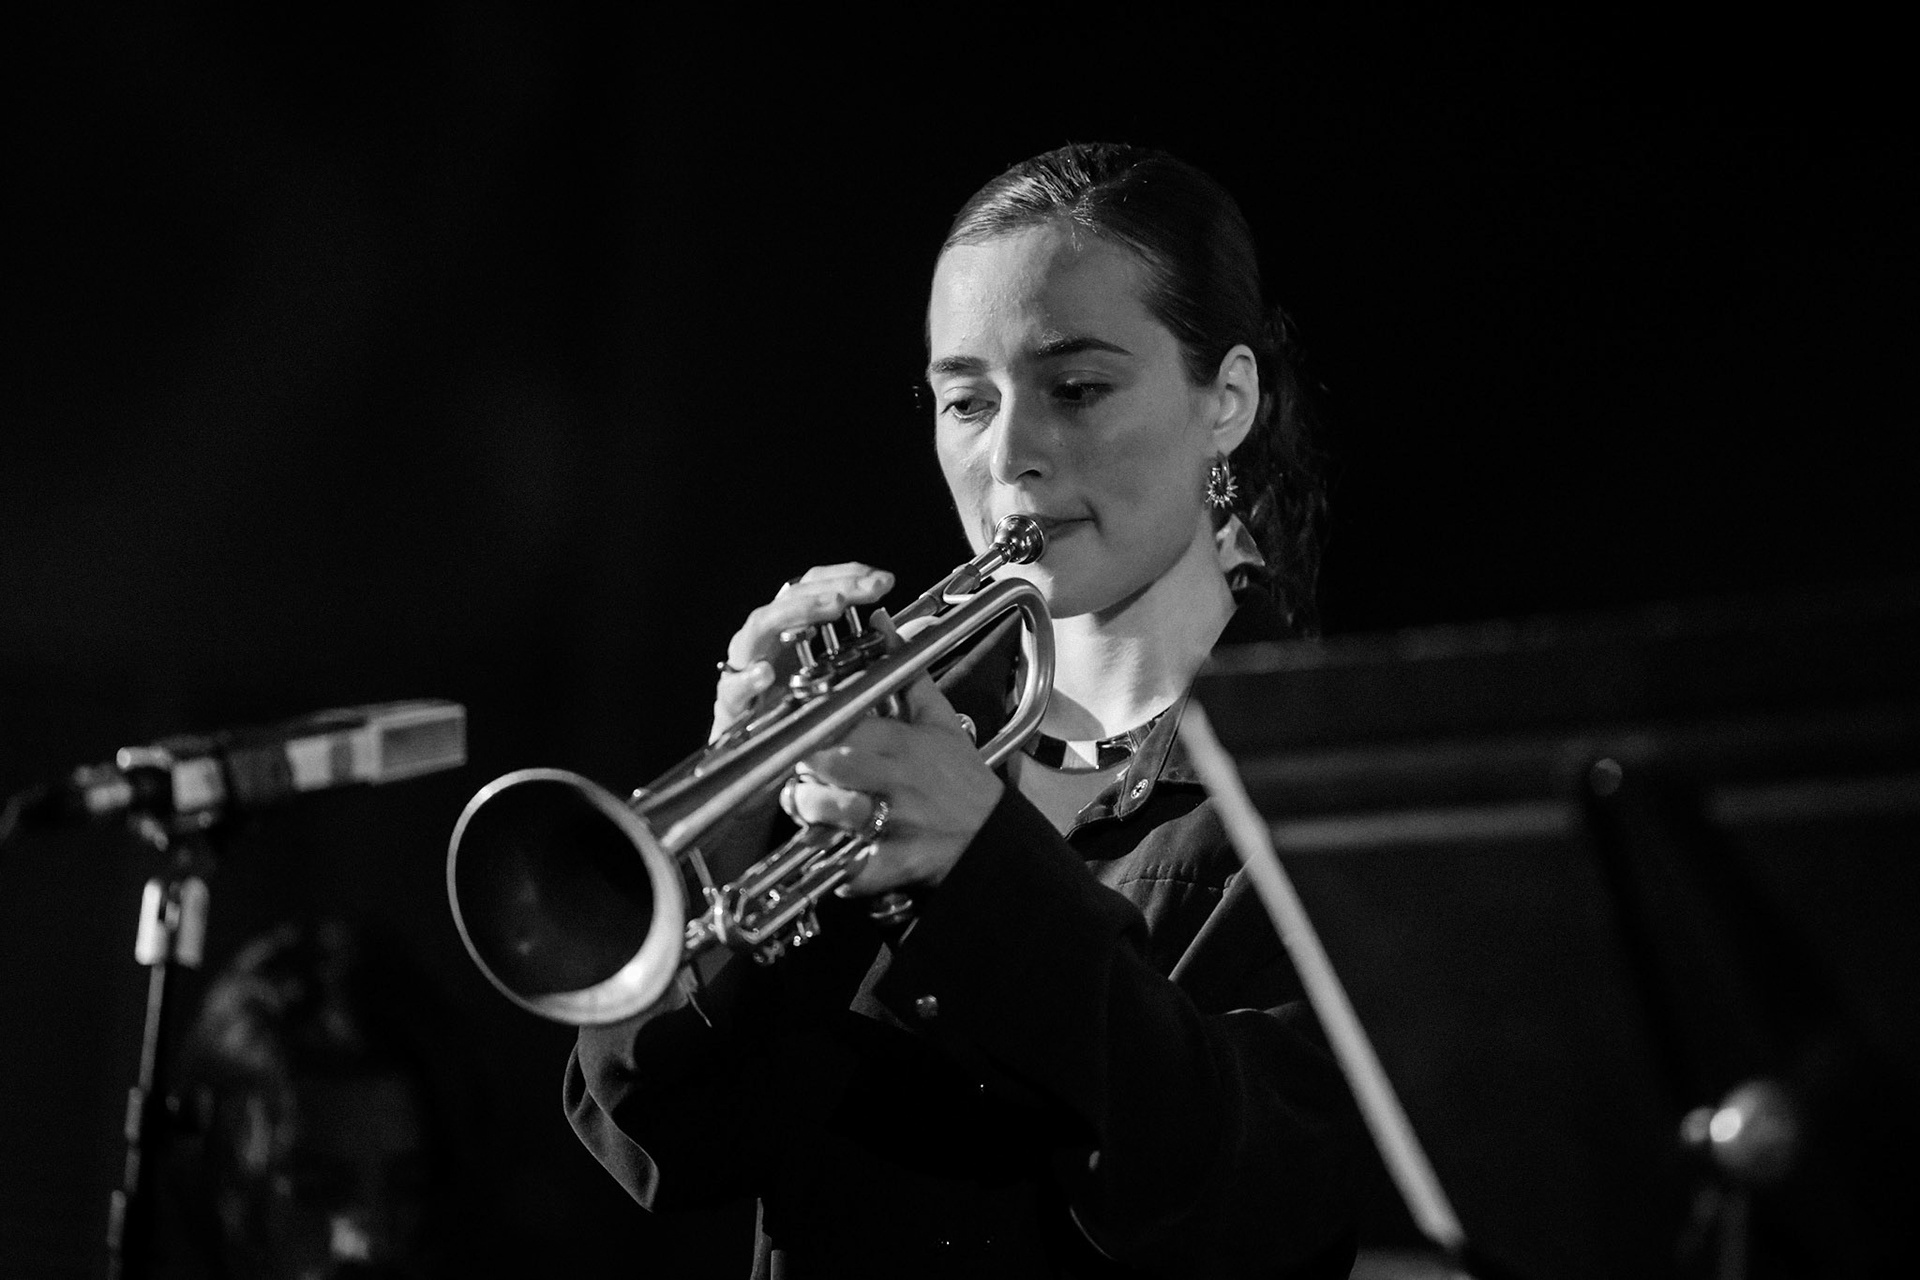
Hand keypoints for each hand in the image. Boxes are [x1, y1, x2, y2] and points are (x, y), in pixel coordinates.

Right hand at [711, 562, 895, 741]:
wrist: (759, 765)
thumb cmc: (796, 719)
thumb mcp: (837, 682)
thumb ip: (861, 653)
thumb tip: (895, 622)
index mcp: (792, 631)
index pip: (815, 587)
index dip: (846, 577)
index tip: (882, 581)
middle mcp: (768, 641)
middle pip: (791, 597)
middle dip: (831, 588)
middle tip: (866, 589)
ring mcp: (745, 667)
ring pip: (759, 627)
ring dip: (795, 613)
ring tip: (831, 607)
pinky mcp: (731, 704)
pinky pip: (733, 687)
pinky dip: (748, 679)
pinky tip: (766, 674)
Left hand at [788, 664, 1003, 894]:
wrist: (999, 836)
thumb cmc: (964, 780)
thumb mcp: (941, 722)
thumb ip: (908, 676)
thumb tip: (883, 625)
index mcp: (903, 742)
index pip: (842, 723)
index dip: (811, 729)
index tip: (800, 734)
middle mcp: (898, 778)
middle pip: (827, 764)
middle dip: (803, 770)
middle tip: (801, 776)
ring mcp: (899, 821)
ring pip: (833, 814)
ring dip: (812, 817)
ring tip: (813, 814)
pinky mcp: (902, 862)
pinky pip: (858, 869)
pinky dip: (843, 872)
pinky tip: (839, 864)